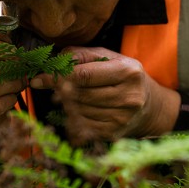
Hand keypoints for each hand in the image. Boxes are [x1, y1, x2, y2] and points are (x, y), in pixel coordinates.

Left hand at [30, 46, 180, 146]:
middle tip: (52, 90)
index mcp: (127, 72)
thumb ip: (81, 54)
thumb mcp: (108, 57)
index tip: (39, 78)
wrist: (149, 105)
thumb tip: (55, 61)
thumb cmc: (122, 76)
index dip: (57, 77)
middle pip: (80, 95)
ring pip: (79, 112)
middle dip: (60, 92)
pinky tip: (73, 113)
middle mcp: (129, 96)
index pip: (84, 75)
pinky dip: (72, 120)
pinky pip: (82, 127)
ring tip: (67, 99)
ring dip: (66, 106)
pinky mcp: (115, 133)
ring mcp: (122, 118)